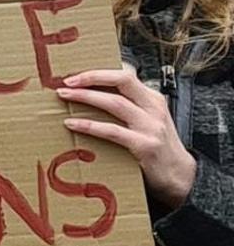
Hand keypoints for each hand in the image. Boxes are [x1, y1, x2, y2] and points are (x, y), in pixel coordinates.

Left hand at [61, 67, 196, 208]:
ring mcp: (151, 126)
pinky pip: (112, 131)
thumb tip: (91, 96)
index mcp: (153, 99)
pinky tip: (72, 123)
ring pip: (115, 102)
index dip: (100, 71)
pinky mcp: (145, 145)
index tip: (76, 73)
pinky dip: (89, 125)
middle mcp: (153, 108)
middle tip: (67, 80)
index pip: (127, 75)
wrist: (180, 174)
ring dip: (86, 96)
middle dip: (92, 77)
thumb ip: (128, 107)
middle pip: (122, 80)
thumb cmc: (158, 146)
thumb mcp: (148, 120)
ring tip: (64, 95)